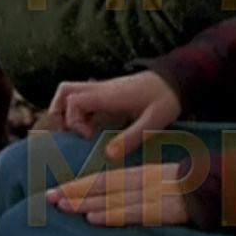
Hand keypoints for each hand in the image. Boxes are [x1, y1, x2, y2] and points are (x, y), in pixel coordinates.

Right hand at [46, 71, 181, 160]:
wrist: (176, 80)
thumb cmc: (166, 99)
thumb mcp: (153, 122)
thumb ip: (131, 138)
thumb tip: (107, 155)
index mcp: (108, 95)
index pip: (73, 100)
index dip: (73, 120)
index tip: (89, 137)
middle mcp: (100, 89)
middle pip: (64, 90)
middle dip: (59, 112)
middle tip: (71, 134)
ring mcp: (102, 89)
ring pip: (70, 92)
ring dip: (67, 112)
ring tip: (79, 134)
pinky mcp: (107, 92)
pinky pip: (82, 98)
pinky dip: (78, 112)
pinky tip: (92, 129)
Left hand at [47, 163, 191, 226]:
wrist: (219, 185)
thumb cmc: (188, 185)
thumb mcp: (159, 178)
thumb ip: (136, 185)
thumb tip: (109, 194)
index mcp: (140, 173)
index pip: (104, 179)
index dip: (79, 184)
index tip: (57, 189)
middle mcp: (141, 181)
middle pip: (102, 187)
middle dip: (74, 192)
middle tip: (48, 197)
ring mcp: (151, 195)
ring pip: (112, 199)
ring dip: (85, 204)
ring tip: (63, 206)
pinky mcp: (162, 210)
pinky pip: (133, 214)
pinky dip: (112, 216)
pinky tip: (93, 219)